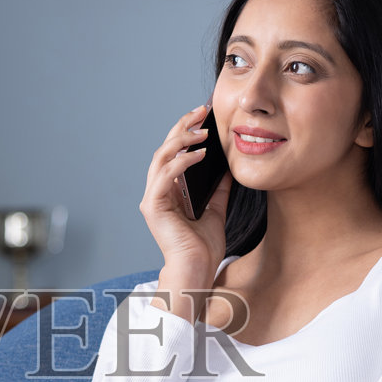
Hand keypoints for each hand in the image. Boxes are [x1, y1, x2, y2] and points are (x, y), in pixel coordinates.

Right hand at [140, 103, 233, 291]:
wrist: (198, 270)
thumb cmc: (204, 247)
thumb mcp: (216, 209)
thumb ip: (218, 189)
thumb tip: (228, 167)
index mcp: (169, 191)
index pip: (174, 153)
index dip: (187, 132)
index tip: (205, 116)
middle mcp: (157, 191)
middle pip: (165, 149)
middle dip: (183, 126)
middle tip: (202, 111)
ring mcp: (153, 198)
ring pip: (162, 157)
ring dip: (182, 140)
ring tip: (202, 131)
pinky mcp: (153, 206)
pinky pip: (166, 175)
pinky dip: (182, 162)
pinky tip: (199, 154)